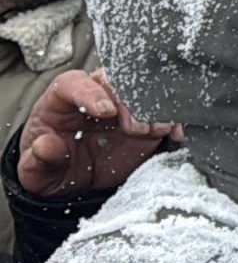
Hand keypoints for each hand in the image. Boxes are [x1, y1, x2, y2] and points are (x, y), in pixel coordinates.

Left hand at [18, 69, 179, 197]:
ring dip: (155, 109)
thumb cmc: (50, 168)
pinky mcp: (147, 122)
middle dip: (129, 100)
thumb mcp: (35, 171)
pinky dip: (175, 121)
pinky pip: (165, 112)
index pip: (74, 83)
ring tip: (157, 132)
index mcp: (62, 101)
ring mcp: (125, 108)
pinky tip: (177, 135)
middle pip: (115, 81)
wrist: (74, 181)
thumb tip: (46, 146)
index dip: (90, 92)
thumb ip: (36, 160)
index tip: (105, 111)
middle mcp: (96, 97)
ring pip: (144, 91)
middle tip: (135, 128)